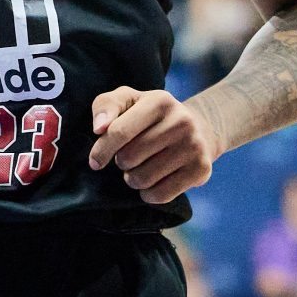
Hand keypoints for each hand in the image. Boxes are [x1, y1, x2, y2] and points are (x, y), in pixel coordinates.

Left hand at [88, 87, 217, 202]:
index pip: (119, 131)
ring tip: (141, 168)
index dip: (101, 150)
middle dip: (121, 163)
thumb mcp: (128, 101)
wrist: (199, 129)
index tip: (95, 162)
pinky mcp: (201, 170)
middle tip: (129, 158)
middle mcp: (181, 121)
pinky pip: (160, 195)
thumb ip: (106, 106)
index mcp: (160, 101)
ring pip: (143, 179)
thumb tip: (99, 129)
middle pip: (129, 158)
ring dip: (133, 179)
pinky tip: (153, 182)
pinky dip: (148, 194)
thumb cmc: (151, 116)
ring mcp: (194, 146)